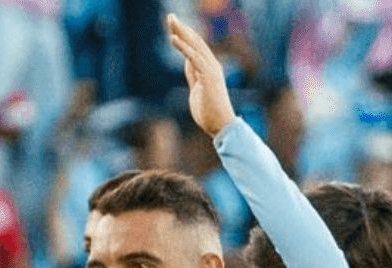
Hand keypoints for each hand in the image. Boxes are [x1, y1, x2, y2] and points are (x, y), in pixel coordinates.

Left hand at [167, 14, 234, 137]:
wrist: (220, 126)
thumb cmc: (210, 112)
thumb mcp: (197, 89)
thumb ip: (194, 74)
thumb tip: (188, 62)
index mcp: (209, 69)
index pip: (196, 47)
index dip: (185, 35)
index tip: (174, 26)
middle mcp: (212, 66)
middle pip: (195, 42)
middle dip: (182, 28)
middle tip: (170, 16)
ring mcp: (211, 70)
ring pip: (195, 46)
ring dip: (182, 32)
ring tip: (171, 21)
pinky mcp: (208, 76)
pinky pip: (194, 57)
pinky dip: (184, 47)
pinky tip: (174, 38)